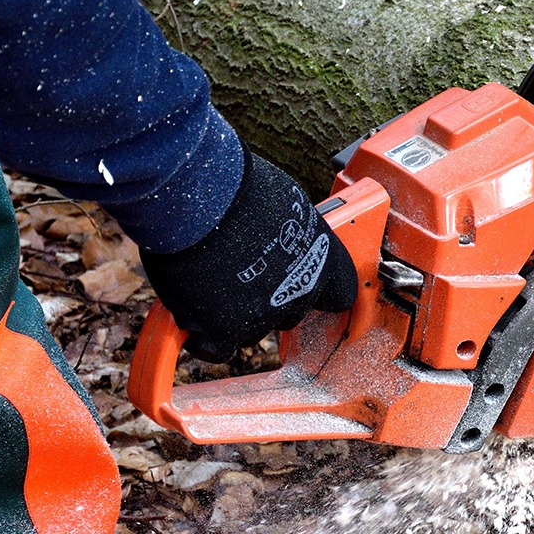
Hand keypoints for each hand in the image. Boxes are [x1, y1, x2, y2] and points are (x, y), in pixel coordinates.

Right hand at [140, 152, 357, 361]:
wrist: (198, 191)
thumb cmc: (236, 185)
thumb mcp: (285, 204)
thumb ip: (290, 233)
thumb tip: (279, 237)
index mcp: (325, 258)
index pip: (340, 294)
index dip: (318, 292)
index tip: (304, 288)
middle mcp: (302, 290)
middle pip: (291, 313)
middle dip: (269, 300)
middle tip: (242, 276)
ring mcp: (265, 313)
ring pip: (252, 330)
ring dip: (233, 315)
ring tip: (208, 281)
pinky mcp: (225, 329)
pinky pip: (215, 347)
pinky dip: (202, 334)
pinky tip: (193, 315)